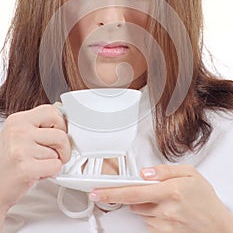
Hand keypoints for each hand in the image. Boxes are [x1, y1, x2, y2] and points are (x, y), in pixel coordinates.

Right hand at [0, 105, 70, 213]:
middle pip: (61, 134)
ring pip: (58, 153)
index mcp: (17, 120)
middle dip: (63, 148)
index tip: (58, 133)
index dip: (60, 125)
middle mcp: (18, 132)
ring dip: (53, 161)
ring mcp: (21, 149)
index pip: (52, 111)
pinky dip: (52, 172)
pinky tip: (37, 172)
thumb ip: (39, 127)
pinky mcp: (25, 168)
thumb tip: (65, 121)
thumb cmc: (9, 162)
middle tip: (55, 154)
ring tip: (37, 164)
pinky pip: (56, 166)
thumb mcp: (20, 136)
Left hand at [89, 164, 232, 231]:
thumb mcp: (189, 173)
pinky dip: (153, 215)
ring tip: (165, 200)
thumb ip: (164, 170)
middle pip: (134, 202)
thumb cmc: (205, 198)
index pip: (132, 191)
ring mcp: (164, 225)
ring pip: (141, 212)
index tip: (96, 191)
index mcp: (170, 191)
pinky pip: (149, 223)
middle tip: (151, 190)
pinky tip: (167, 211)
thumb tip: (144, 172)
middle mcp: (165, 209)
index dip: (111, 192)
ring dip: (146, 205)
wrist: (218, 225)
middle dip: (136, 194)